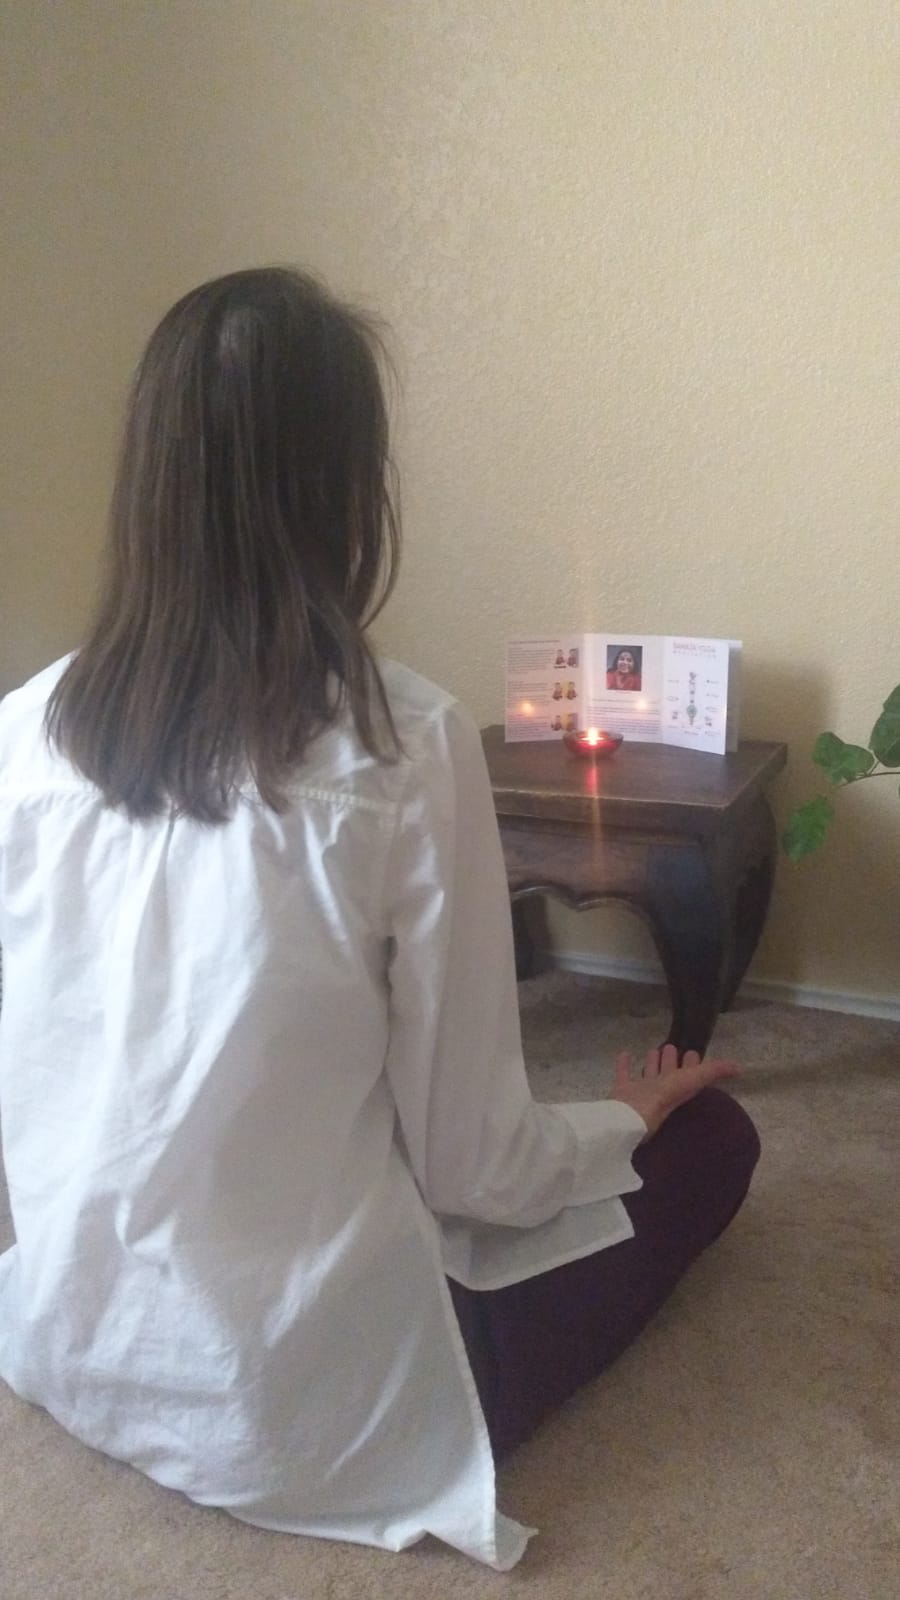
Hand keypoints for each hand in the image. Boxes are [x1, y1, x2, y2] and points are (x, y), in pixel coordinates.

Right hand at [608, 1043, 739, 1139]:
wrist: (629, 1115)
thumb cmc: (661, 1097)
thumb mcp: (691, 1081)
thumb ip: (713, 1072)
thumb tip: (740, 1068)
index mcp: (677, 1089)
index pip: (688, 1075)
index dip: (692, 1063)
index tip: (692, 1051)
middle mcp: (661, 1091)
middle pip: (668, 1073)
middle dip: (671, 1061)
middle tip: (671, 1046)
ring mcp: (641, 1092)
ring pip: (648, 1074)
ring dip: (652, 1063)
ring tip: (653, 1050)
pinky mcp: (622, 1091)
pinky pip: (624, 1074)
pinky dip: (624, 1064)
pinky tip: (624, 1053)